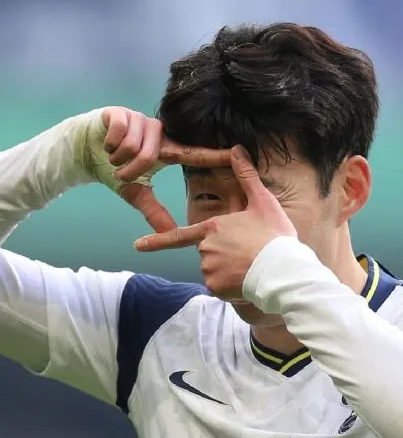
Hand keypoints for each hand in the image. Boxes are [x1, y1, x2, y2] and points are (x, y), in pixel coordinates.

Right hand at [86, 107, 230, 232]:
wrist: (85, 150)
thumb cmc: (115, 169)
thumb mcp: (134, 192)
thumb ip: (153, 211)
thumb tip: (170, 233)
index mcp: (165, 151)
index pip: (193, 153)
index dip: (214, 154)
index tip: (237, 152)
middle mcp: (157, 132)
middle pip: (149, 156)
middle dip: (129, 171)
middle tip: (119, 172)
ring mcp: (140, 120)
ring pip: (132, 146)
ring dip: (116, 159)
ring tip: (112, 156)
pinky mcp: (122, 113)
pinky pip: (119, 134)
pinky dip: (109, 145)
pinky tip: (106, 144)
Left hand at [134, 145, 296, 298]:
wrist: (283, 270)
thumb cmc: (274, 235)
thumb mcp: (263, 202)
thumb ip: (247, 177)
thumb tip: (237, 149)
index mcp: (212, 227)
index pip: (178, 236)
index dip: (156, 241)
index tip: (137, 246)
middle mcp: (205, 248)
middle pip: (209, 254)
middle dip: (224, 257)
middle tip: (249, 254)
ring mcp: (208, 268)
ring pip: (214, 272)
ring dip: (229, 272)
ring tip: (250, 267)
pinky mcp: (215, 286)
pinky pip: (220, 288)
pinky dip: (231, 287)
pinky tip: (247, 280)